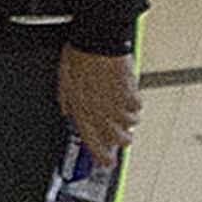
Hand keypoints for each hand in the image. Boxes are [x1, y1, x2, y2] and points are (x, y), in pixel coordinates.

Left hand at [56, 45, 140, 160]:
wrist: (97, 40)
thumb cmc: (80, 54)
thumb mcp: (64, 78)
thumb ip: (65, 98)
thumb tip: (65, 111)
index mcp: (80, 107)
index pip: (90, 139)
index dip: (100, 154)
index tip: (107, 162)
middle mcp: (98, 108)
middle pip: (116, 138)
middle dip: (123, 140)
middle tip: (125, 137)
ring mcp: (115, 102)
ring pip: (129, 124)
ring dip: (130, 118)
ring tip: (127, 108)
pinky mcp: (129, 93)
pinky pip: (138, 107)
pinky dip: (136, 102)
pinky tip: (131, 93)